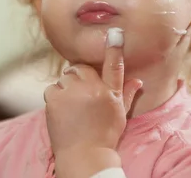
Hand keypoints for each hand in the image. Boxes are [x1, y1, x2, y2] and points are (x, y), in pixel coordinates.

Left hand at [43, 34, 142, 176]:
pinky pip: (52, 88)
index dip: (114, 47)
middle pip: (80, 68)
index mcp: (110, 92)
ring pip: (64, 78)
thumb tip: (139, 80)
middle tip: (81, 95)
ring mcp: (72, 93)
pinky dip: (55, 97)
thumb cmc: (104, 136)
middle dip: (79, 77)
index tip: (115, 32)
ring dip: (66, 88)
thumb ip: (127, 94)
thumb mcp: (120, 115)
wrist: (84, 157)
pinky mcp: (54, 99)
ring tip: (72, 107)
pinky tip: (62, 111)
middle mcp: (92, 90)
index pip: (114, 65)